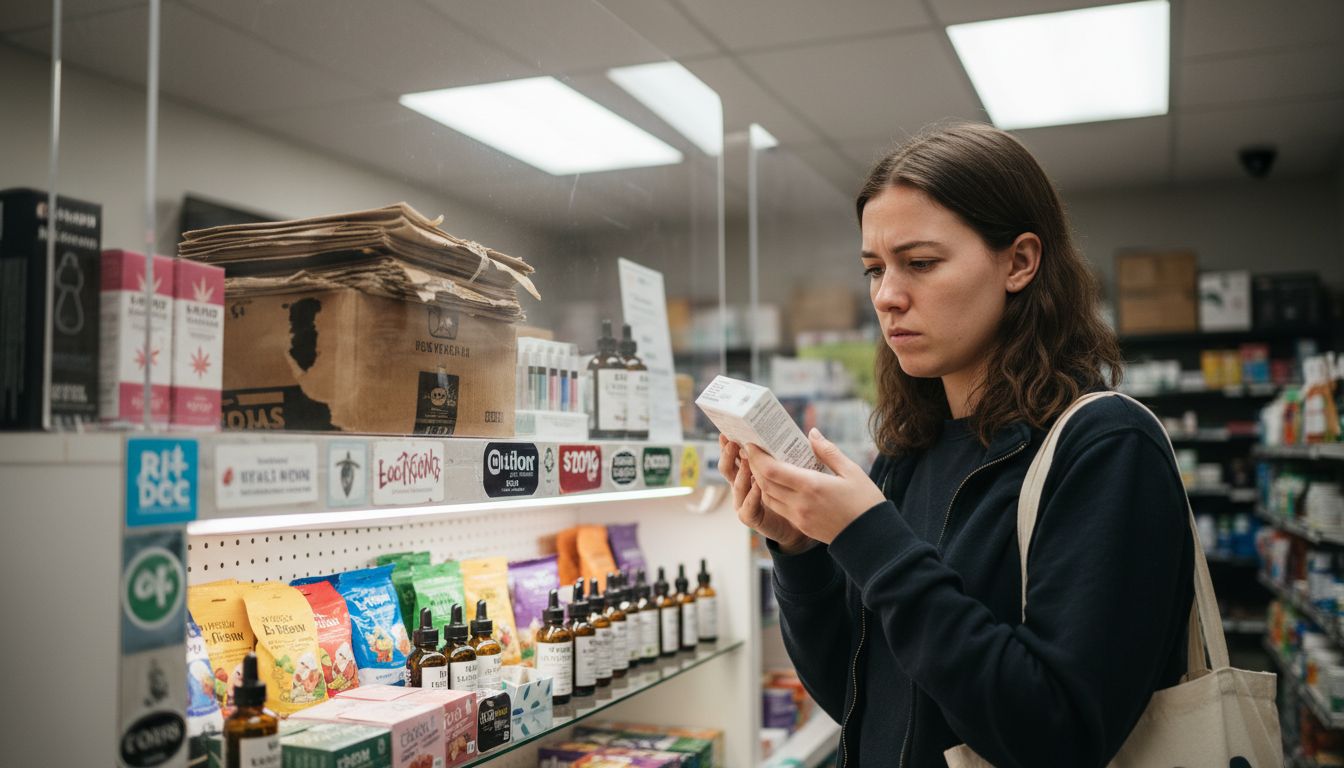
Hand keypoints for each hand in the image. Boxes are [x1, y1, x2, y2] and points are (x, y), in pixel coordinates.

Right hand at [718, 434, 812, 553]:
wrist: (807, 525)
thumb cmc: (807, 494)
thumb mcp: (805, 470)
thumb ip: (809, 453)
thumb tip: (813, 432)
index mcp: (751, 471)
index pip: (734, 455)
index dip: (729, 444)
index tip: (730, 430)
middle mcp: (745, 486)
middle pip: (728, 468)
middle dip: (728, 454)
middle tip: (733, 440)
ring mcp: (747, 503)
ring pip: (737, 487)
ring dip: (740, 472)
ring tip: (746, 458)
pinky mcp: (755, 519)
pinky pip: (748, 509)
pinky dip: (752, 497)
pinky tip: (758, 486)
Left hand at [747, 428, 885, 544]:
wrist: (871, 537)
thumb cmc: (865, 502)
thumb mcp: (851, 471)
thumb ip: (828, 451)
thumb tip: (811, 433)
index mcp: (811, 486)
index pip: (772, 470)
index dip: (757, 457)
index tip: (751, 444)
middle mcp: (800, 503)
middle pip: (765, 483)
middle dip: (755, 466)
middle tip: (752, 451)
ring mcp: (799, 516)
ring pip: (768, 497)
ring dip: (761, 481)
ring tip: (761, 465)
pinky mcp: (801, 525)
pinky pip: (778, 507)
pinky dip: (771, 494)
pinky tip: (776, 483)